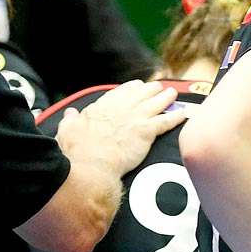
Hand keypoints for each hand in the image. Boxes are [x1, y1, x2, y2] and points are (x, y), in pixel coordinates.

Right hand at [55, 80, 186, 176]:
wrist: (93, 165)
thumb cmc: (78, 151)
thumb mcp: (67, 130)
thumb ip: (70, 120)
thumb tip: (69, 114)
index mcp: (103, 107)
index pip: (121, 92)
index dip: (132, 88)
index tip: (137, 85)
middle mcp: (122, 108)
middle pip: (142, 93)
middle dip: (151, 89)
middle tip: (158, 87)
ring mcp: (136, 118)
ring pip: (156, 103)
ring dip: (166, 97)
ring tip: (173, 93)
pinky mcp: (147, 132)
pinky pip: (166, 121)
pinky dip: (176, 117)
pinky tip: (183, 114)